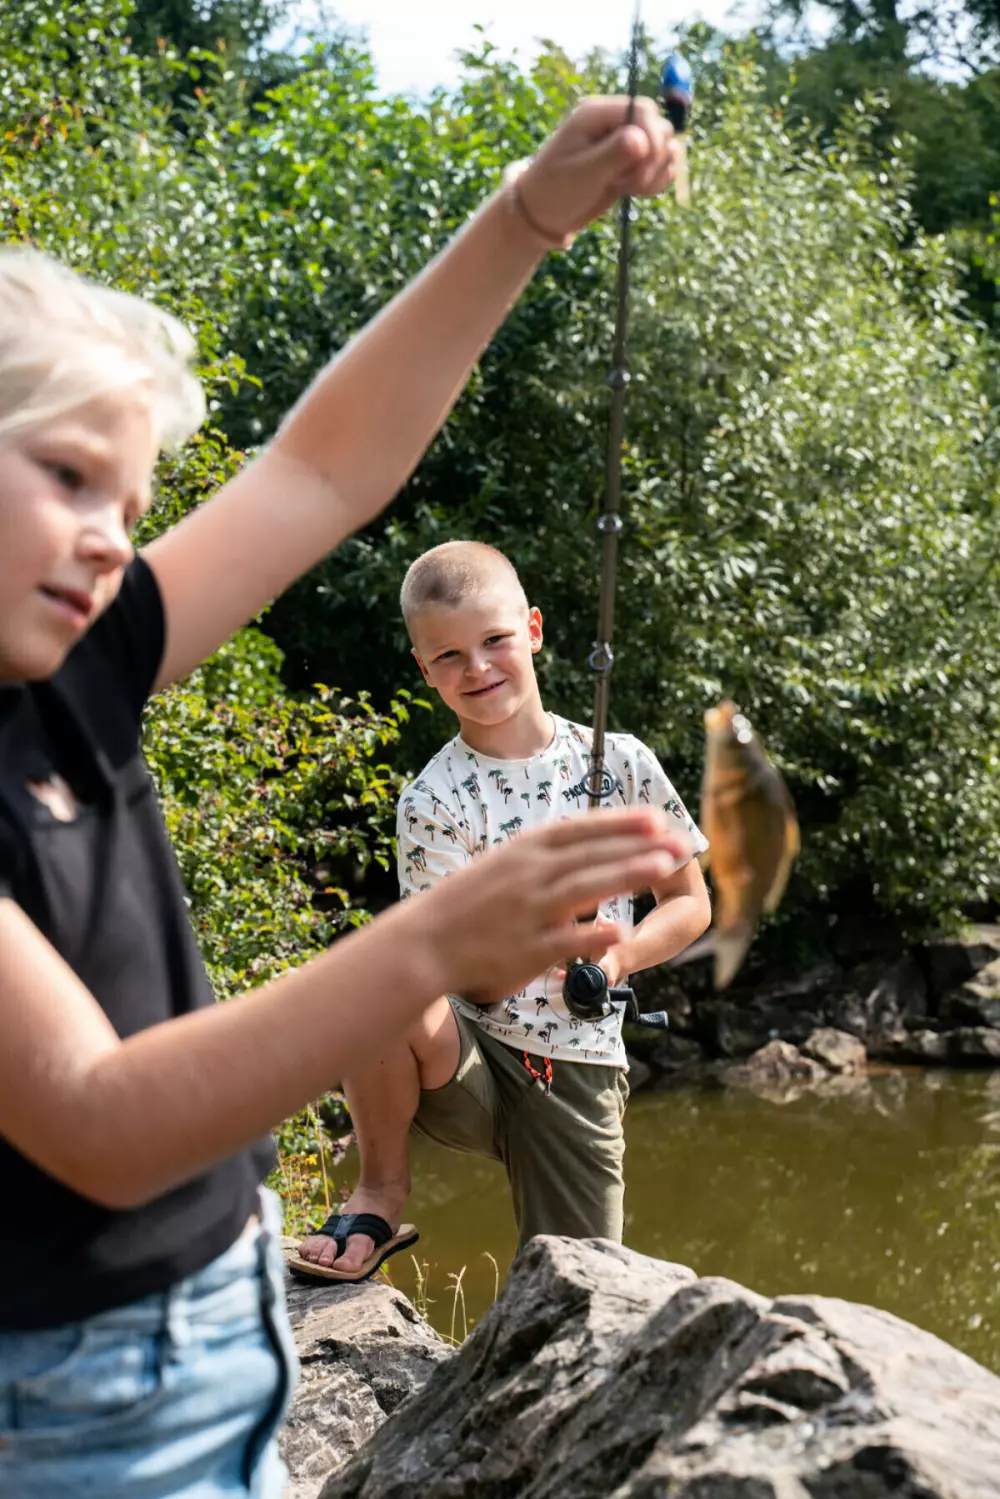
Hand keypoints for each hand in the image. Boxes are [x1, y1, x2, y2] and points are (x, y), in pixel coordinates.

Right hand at [411, 808, 688, 1004]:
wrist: (424, 941)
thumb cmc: (467, 904)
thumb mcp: (504, 866)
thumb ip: (545, 861)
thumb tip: (588, 854)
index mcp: (525, 850)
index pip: (581, 830)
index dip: (622, 823)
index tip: (656, 818)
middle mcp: (530, 874)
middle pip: (594, 854)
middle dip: (641, 846)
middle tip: (680, 842)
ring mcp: (529, 910)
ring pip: (586, 887)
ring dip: (628, 874)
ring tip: (663, 867)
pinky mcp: (526, 948)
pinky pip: (566, 939)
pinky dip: (593, 933)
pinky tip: (622, 930)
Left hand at [517, 96, 680, 243]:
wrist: (543, 214)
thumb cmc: (555, 190)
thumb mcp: (583, 173)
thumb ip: (613, 154)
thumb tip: (642, 139)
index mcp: (597, 113)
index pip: (643, 110)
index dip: (652, 138)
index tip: (640, 172)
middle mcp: (613, 122)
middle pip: (658, 126)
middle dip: (655, 157)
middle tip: (633, 184)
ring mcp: (624, 142)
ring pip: (663, 146)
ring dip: (657, 170)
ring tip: (632, 188)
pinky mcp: (630, 163)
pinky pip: (659, 165)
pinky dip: (656, 180)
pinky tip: (637, 192)